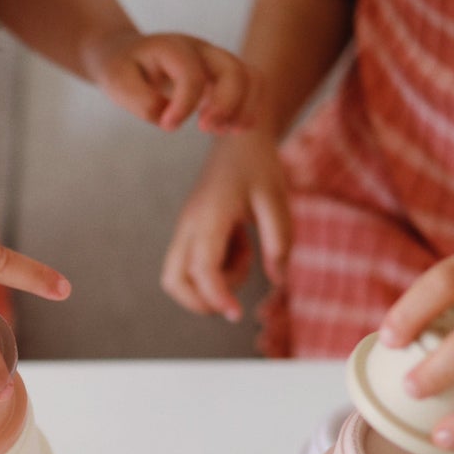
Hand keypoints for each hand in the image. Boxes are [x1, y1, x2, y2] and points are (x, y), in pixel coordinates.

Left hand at [81, 29, 258, 132]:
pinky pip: (251, 86)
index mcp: (172, 47)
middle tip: (206, 129)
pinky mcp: (221, 74)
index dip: (184, 105)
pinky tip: (231, 129)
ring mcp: (214, 59)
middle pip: (233, 70)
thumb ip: (141, 101)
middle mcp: (200, 49)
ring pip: (250, 77)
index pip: (192, 75)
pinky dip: (249, 108)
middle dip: (226, 105)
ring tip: (223, 131)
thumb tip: (168, 116)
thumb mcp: (117, 82)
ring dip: (244, 108)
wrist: (124, 53)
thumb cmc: (121, 68)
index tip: (167, 126)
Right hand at [162, 131, 290, 320]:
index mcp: (209, 215)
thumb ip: (279, 241)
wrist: (238, 139)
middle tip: (237, 292)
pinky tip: (240, 243)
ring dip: (212, 284)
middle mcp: (189, 225)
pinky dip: (216, 269)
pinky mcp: (190, 231)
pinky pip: (192, 264)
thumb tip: (278, 280)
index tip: (237, 314)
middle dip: (201, 301)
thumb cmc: (259, 166)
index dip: (216, 297)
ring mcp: (185, 228)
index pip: (202, 268)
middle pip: (174, 280)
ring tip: (244, 254)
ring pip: (179, 276)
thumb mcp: (277, 200)